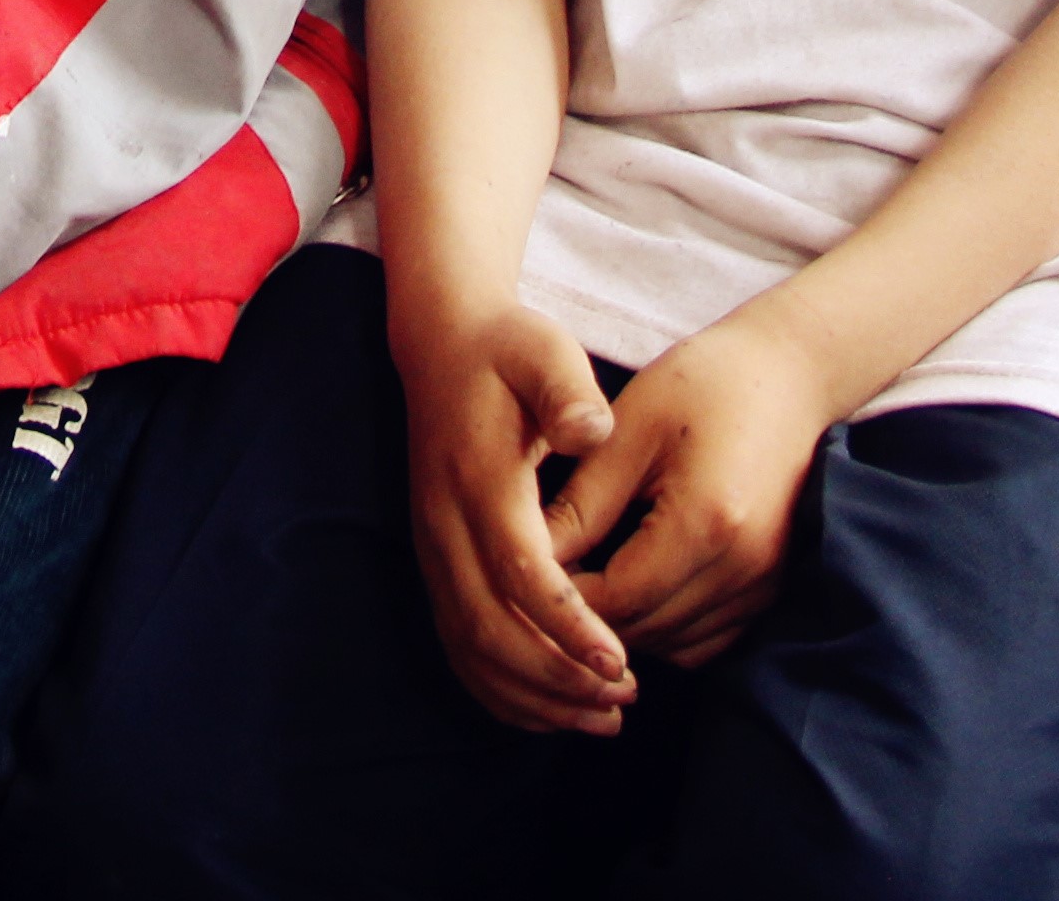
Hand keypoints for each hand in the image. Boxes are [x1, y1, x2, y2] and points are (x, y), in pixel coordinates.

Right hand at [395, 293, 634, 732]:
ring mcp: (433, 548)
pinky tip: (553, 709)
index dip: (566, 624)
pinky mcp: (436, 561)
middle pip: (490, 627)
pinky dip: (501, 688)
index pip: (518, 571)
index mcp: (478, 481)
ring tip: (603, 715)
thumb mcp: (542, 349)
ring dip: (533, 693)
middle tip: (625, 695)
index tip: (619, 658)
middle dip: (557, 676)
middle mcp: (444, 524)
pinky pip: (457, 644)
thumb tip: (592, 429)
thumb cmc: (507, 348)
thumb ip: (566, 389)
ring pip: (469, 647)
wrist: (441, 343)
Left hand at [544, 310, 838, 672]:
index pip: (618, 598)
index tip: (525, 572)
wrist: (791, 375)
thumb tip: (531, 556)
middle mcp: (743, 568)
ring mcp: (764, 584)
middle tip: (545, 583)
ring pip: (677, 646)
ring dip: (627, 629)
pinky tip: (635, 588)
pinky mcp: (771, 588)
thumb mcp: (628, 428)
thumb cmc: (702, 384)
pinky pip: (708, 640)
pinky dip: (666, 629)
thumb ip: (582, 501)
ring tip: (585, 586)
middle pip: (647, 631)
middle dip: (589, 618)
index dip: (565, 596)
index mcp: (705, 522)